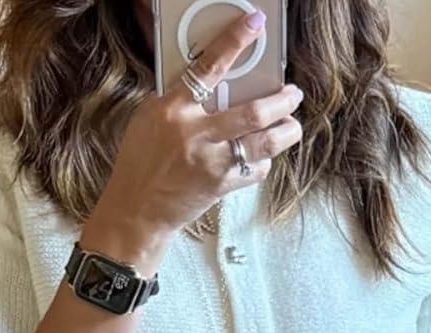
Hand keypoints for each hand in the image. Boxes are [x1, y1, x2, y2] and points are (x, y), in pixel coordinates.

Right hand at [84, 10, 302, 260]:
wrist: (137, 210)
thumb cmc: (142, 161)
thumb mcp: (151, 118)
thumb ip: (180, 98)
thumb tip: (212, 80)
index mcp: (174, 109)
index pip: (208, 67)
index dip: (234, 41)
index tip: (255, 23)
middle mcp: (195, 134)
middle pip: (253, 112)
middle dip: (281, 101)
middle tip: (292, 94)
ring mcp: (211, 162)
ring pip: (264, 143)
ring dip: (286, 131)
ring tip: (292, 125)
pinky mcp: (221, 187)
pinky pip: (255, 169)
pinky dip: (264, 160)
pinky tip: (263, 154)